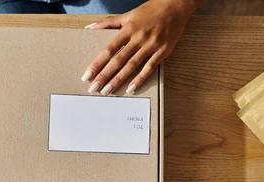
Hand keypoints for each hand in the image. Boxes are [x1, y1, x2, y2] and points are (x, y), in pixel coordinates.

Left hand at [82, 0, 198, 95]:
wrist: (176, 5)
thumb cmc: (150, 10)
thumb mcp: (128, 15)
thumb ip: (108, 23)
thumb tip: (89, 28)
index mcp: (128, 29)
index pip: (109, 49)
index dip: (97, 63)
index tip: (87, 75)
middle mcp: (139, 38)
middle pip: (118, 60)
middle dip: (104, 76)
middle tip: (93, 88)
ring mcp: (151, 45)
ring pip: (131, 66)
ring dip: (118, 80)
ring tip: (107, 91)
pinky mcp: (162, 51)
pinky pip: (149, 68)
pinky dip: (139, 79)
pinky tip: (130, 89)